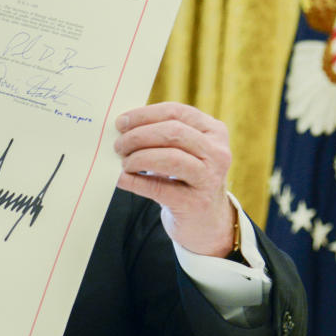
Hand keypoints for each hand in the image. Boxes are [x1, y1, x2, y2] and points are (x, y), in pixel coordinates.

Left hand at [113, 102, 235, 256]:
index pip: (176, 112)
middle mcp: (217, 152)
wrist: (206, 223)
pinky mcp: (195, 203)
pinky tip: (122, 179)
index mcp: (214, 131)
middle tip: (118, 145)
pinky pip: (159, 187)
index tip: (121, 122)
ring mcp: (209, 178)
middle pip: (172, 132)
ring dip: (138, 158)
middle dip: (139, 136)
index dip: (145, 115)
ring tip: (124, 163)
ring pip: (170, 157)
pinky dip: (135, 182)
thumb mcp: (184, 152)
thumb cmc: (186, 180)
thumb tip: (123, 128)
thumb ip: (161, 137)